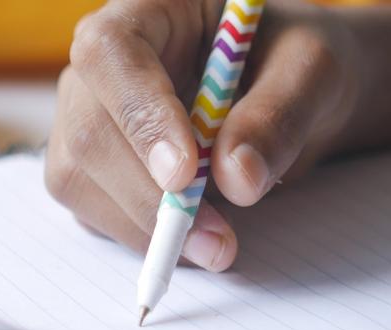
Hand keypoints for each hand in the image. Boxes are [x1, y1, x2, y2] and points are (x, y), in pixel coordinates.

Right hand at [45, 0, 362, 270]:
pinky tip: (193, 239)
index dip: (139, 115)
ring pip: (78, 177)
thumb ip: (279, 116)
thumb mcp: (312, 71)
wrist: (291, 93)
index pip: (111, 53)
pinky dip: (141, 237)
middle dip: (147, 196)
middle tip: (216, 240)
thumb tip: (237, 180)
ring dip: (143, 226)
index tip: (184, 175)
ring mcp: (87, 115)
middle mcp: (100, 63)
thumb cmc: (295, 62)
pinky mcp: (91, 167)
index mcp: (145, 10)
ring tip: (217, 246)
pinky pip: (93, 211)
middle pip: (87, 128)